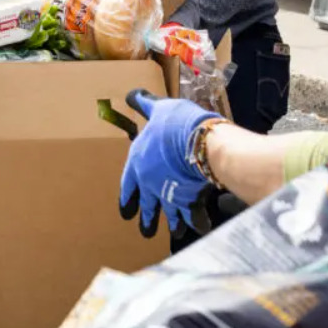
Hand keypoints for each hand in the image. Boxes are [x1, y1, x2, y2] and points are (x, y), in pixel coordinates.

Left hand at [119, 89, 220, 237]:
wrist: (198, 142)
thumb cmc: (174, 123)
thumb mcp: (157, 109)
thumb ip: (145, 105)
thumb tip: (132, 95)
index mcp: (138, 163)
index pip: (128, 184)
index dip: (127, 197)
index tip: (125, 212)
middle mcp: (150, 183)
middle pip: (148, 204)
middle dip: (148, 218)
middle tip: (145, 231)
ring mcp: (170, 194)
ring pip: (170, 212)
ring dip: (174, 223)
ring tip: (176, 233)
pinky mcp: (190, 199)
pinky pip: (193, 213)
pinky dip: (197, 220)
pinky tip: (201, 226)